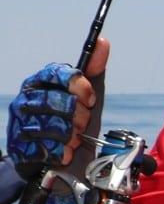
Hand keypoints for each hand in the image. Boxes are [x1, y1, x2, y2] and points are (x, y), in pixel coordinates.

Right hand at [5, 39, 109, 176]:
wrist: (61, 161)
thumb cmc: (74, 124)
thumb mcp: (88, 98)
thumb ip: (94, 71)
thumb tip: (103, 42)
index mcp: (41, 82)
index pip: (60, 73)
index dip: (80, 87)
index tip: (90, 99)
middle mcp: (26, 99)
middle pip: (61, 101)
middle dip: (80, 117)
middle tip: (82, 124)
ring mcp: (20, 122)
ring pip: (56, 126)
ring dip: (73, 136)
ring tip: (73, 139)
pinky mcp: (20, 147)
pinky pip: (50, 148)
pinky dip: (63, 152)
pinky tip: (63, 152)